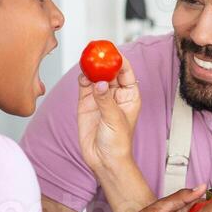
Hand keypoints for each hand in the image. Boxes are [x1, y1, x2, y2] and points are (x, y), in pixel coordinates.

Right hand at [77, 59, 139, 175]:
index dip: (119, 60)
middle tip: (96, 52)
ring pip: (95, 76)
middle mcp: (115, 94)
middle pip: (109, 71)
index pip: (126, 72)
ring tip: (87, 61)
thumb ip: (105, 100)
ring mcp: (100, 97)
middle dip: (103, 61)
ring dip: (91, 68)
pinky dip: (82, 78)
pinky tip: (82, 75)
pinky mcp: (86, 103)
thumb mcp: (114, 120)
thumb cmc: (118, 143)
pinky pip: (84, 85)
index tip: (112, 52)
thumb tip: (99, 83)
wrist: (103, 159)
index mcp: (129, 95)